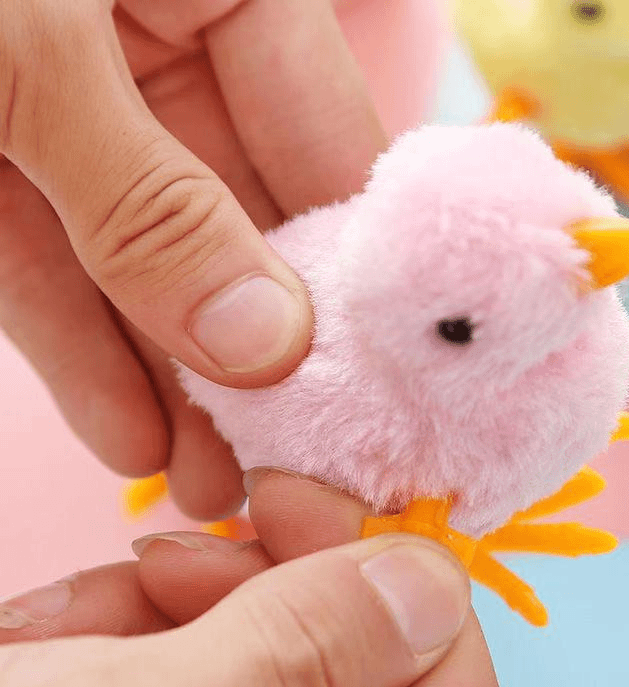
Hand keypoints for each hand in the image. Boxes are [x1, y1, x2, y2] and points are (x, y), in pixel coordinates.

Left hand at [0, 1, 384, 518]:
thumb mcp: (26, 49)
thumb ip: (151, 203)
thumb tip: (269, 342)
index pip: (330, 144)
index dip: (356, 270)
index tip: (370, 381)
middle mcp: (168, 41)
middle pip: (247, 220)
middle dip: (266, 350)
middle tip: (294, 458)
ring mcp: (81, 104)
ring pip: (154, 261)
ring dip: (181, 378)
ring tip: (218, 481)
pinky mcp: (0, 155)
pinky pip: (58, 266)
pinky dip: (89, 354)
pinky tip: (133, 437)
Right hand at [0, 475, 510, 686]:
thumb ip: (291, 665)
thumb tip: (431, 583)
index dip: (412, 602)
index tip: (321, 511)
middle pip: (361, 686)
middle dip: (268, 596)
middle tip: (175, 552)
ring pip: (275, 672)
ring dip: (178, 618)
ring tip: (65, 627)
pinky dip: (134, 647)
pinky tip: (48, 644)